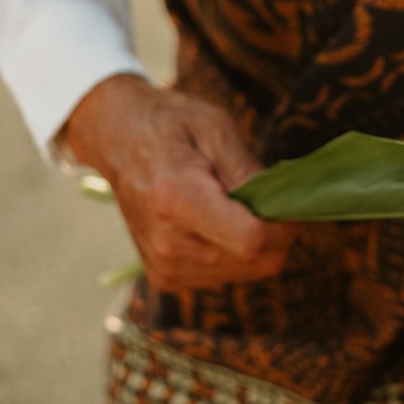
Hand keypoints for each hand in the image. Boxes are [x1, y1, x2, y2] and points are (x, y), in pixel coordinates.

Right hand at [61, 74, 295, 289]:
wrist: (118, 141)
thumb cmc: (171, 125)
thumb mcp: (217, 129)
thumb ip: (250, 171)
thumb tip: (285, 206)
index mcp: (177, 199)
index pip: (251, 240)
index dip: (282, 226)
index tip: (285, 201)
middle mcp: (168, 243)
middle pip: (255, 261)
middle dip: (274, 233)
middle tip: (262, 197)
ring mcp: (164, 265)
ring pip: (246, 272)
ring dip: (254, 243)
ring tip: (230, 206)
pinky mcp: (165, 278)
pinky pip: (225, 275)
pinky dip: (233, 252)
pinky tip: (215, 223)